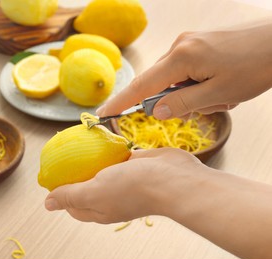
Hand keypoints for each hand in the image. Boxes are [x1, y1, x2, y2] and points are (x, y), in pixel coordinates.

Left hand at [45, 148, 204, 223]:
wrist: (173, 178)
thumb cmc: (132, 188)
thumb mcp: (94, 194)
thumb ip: (70, 197)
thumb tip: (47, 204)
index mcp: (99, 209)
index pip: (73, 205)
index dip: (61, 193)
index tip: (52, 174)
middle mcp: (109, 196)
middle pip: (85, 185)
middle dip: (73, 172)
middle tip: (62, 154)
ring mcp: (122, 180)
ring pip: (99, 169)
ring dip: (89, 158)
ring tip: (75, 142)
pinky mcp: (133, 164)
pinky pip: (114, 156)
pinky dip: (105, 148)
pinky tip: (97, 136)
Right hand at [97, 19, 271, 118]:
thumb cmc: (256, 66)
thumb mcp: (219, 93)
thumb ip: (182, 103)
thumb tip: (154, 111)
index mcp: (181, 57)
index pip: (142, 85)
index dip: (122, 101)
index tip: (104, 113)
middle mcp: (180, 46)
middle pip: (158, 83)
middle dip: (174, 101)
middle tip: (204, 105)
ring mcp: (189, 43)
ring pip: (175, 79)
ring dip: (192, 94)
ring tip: (223, 95)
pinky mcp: (198, 44)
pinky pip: (186, 71)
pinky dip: (198, 84)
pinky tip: (221, 85)